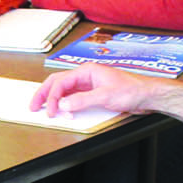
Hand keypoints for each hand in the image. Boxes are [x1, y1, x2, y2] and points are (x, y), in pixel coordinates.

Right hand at [31, 65, 182, 122]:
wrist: (148, 95)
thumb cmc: (132, 90)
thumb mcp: (105, 96)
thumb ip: (82, 101)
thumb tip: (63, 104)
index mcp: (86, 71)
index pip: (61, 83)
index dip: (52, 98)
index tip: (51, 111)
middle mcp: (86, 76)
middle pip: (57, 83)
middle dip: (44, 94)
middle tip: (34, 106)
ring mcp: (89, 84)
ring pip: (64, 89)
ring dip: (53, 98)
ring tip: (43, 107)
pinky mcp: (93, 93)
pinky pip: (73, 96)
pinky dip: (64, 103)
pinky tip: (61, 109)